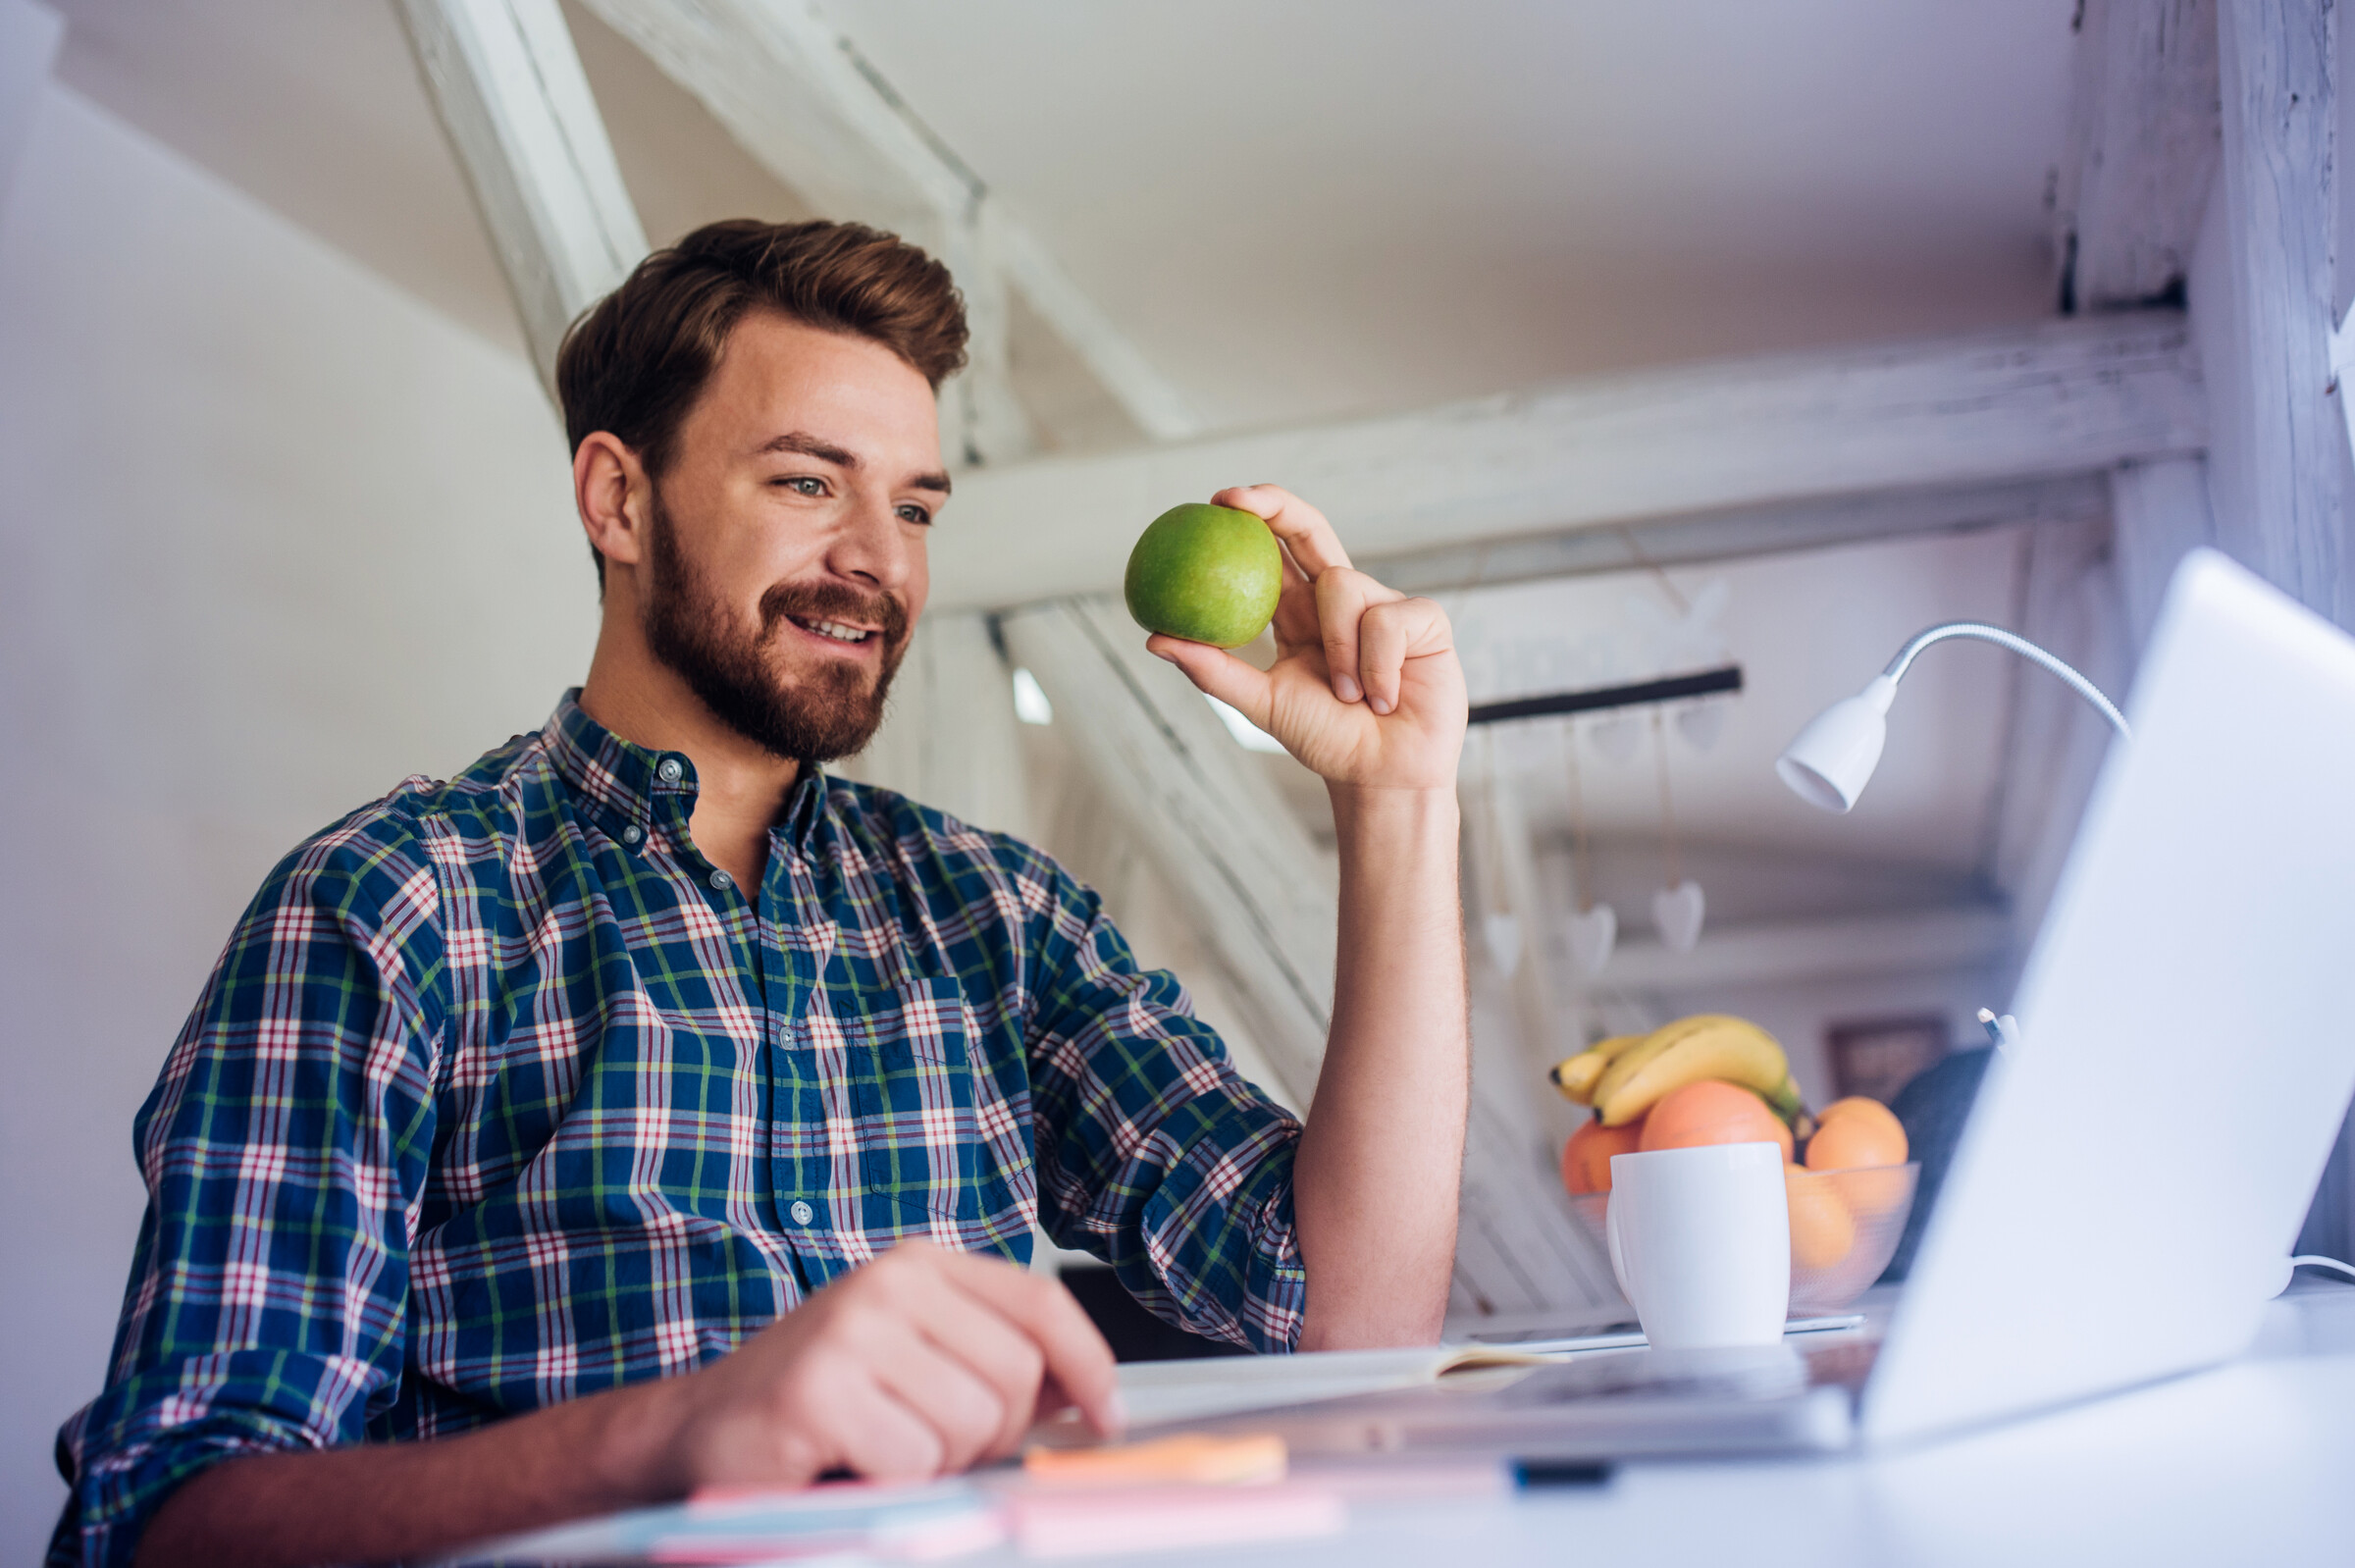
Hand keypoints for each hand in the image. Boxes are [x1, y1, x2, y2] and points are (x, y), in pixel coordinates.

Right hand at [651, 1240, 1121, 1489]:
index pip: (1041, 1303)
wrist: (696, 1430)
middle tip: (932, 1445)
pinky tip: (847, 1461)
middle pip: (1015, 1374)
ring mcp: (852, 1329)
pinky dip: (888, 1481)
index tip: (1106, 1417)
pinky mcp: (819, 1388)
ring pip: (968, 1422)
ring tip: (881, 1447)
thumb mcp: (916, 1363)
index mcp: (920, 1264)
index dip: (1089, 1364)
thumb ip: (994, 1364)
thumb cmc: (820, 1404)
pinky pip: (911, 1460)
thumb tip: (1085, 1395)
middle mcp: (889, 1281)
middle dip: (991, 1434)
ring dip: (935, 1462)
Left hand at [1148, 485, 1466, 791]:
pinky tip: (1384, 698)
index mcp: (1301, 612)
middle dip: (1277, 505)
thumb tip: (1154, 638)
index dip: (1252, 515)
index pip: (1275, 549)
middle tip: (1238, 503)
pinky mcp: (1426, 620)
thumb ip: (1214, 670)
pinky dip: (1377, 666)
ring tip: (1350, 697)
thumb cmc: (1328, 740)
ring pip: (1344, 584)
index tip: (1216, 502)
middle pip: (1311, 530)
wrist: (1383, 777)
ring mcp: (1384, 605)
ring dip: (1340, 650)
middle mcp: (1341, 600)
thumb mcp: (1264, 703)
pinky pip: (1386, 619)